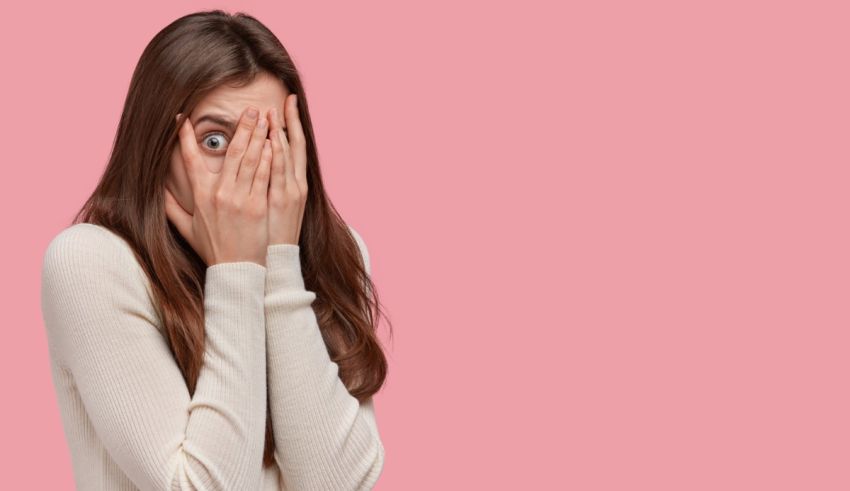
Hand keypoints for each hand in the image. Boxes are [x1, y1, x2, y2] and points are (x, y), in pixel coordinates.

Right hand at [164, 106, 272, 266]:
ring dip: (258, 135)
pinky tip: (273, 141)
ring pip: (250, 159)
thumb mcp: (187, 229)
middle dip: (241, 127)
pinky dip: (268, 156)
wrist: (236, 271)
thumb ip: (171, 208)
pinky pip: (264, 175)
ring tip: (265, 117)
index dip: (185, 138)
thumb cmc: (214, 250)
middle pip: (231, 151)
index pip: (190, 160)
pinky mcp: (258, 205)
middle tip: (249, 109)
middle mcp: (220, 192)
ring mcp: (240, 198)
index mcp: (201, 195)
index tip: (182, 118)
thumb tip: (156, 191)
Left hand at [266, 94, 307, 245]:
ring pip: (288, 155)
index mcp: (293, 183)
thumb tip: (259, 165)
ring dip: (283, 132)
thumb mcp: (276, 208)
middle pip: (295, 145)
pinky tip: (275, 138)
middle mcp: (296, 184)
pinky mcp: (284, 200)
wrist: (275, 260)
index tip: (288, 105)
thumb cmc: (268, 236)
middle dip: (290, 121)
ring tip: (277, 111)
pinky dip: (279, 155)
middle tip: (287, 99)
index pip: (294, 148)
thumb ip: (269, 185)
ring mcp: (291, 191)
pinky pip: (280, 172)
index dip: (292, 126)